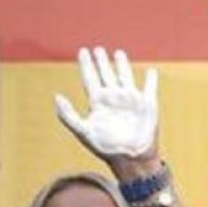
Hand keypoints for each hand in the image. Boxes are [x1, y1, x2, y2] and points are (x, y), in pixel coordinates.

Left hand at [54, 47, 158, 166]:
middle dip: (102, 62)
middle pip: (105, 75)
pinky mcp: (147, 104)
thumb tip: (55, 96)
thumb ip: (68, 115)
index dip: (86, 65)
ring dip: (122, 65)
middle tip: (97, 49)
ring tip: (118, 53)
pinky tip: (151, 72)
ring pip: (125, 76)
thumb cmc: (106, 147)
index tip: (83, 51)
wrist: (131, 157)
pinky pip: (149, 88)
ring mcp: (130, 100)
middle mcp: (113, 99)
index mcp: (98, 103)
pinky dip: (151, 80)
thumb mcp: (83, 131)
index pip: (89, 78)